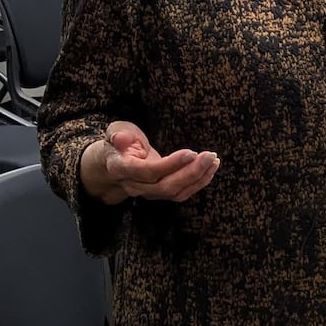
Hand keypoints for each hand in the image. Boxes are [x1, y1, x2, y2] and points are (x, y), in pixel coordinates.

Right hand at [79, 120, 218, 206]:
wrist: (112, 165)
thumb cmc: (117, 144)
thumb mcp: (114, 131)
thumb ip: (118, 135)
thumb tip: (121, 139)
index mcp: (122, 169)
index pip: (148, 172)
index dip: (170, 164)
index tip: (190, 152)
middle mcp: (135, 185)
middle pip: (166, 186)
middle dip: (191, 172)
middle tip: (209, 156)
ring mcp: (149, 192)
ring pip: (175, 192)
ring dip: (198, 178)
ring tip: (213, 161)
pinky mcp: (160, 193)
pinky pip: (181, 193)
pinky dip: (198, 182)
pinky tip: (210, 169)